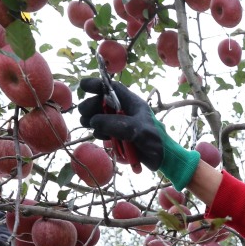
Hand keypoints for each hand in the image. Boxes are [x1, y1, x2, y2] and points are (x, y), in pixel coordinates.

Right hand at [78, 78, 200, 189]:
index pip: (112, 88)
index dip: (97, 85)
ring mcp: (120, 123)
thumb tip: (93, 121)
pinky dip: (99, 132)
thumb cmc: (155, 141)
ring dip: (92, 120)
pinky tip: (103, 137)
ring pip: (99, 117)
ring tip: (90, 126)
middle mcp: (124, 111)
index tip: (83, 86)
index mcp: (132, 103)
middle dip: (91, 106)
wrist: (162, 160)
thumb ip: (116, 124)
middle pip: (101, 102)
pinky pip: (102, 131)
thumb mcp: (137, 130)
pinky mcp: (117, 136)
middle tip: (84, 115)